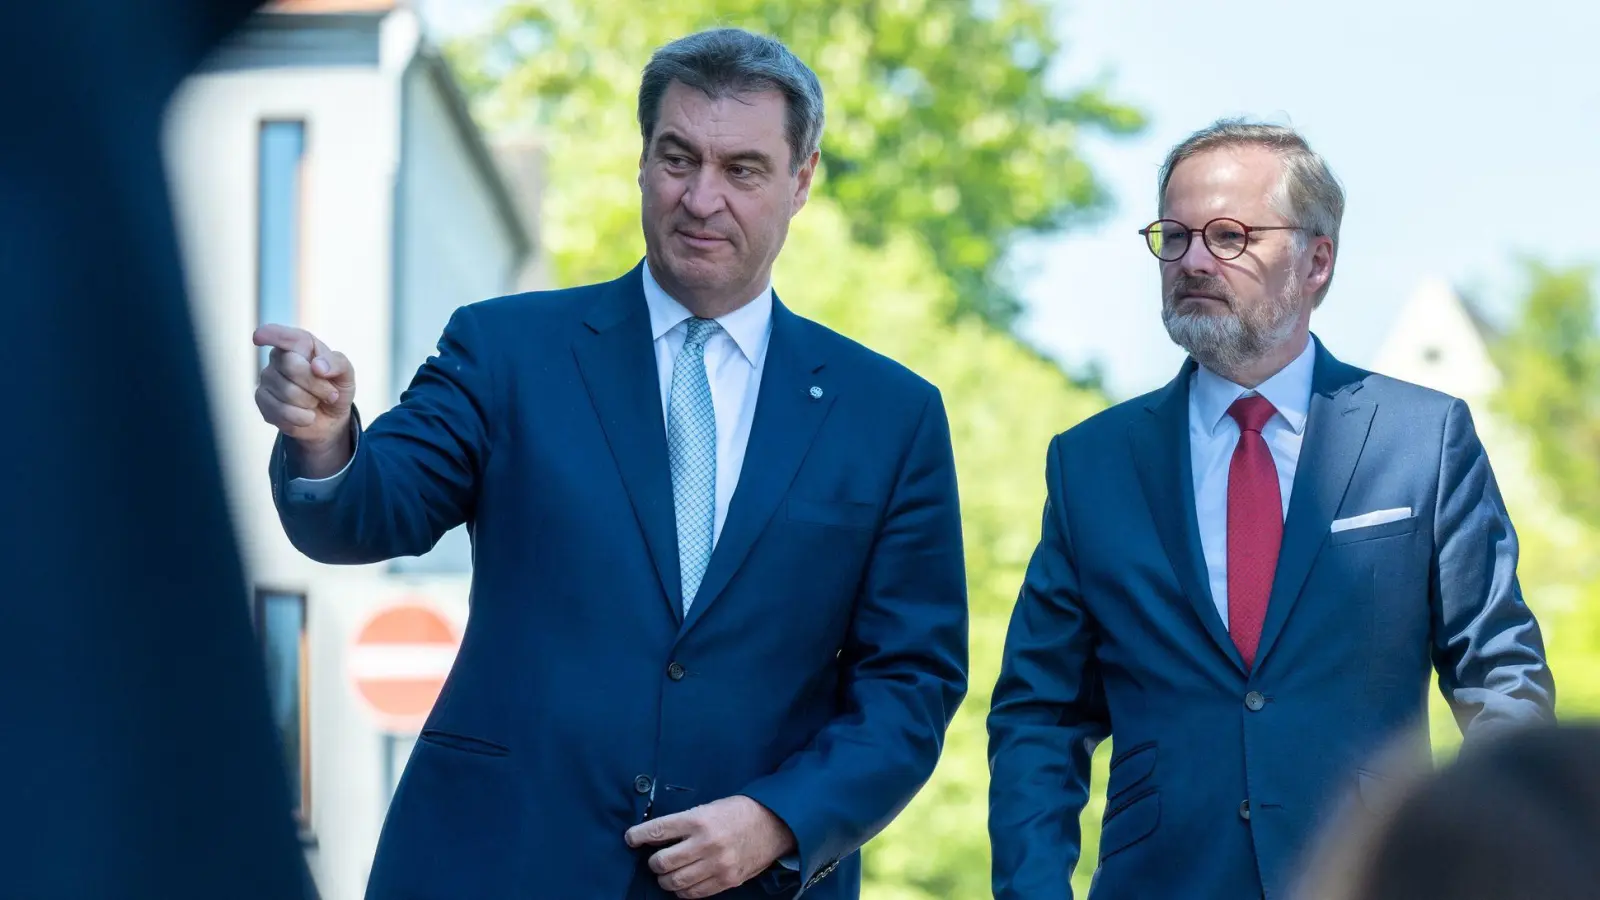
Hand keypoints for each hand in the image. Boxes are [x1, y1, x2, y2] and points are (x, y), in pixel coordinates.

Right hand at [252, 324, 355, 474]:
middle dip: (317, 384)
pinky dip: (302, 417)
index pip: (283, 336)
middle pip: (292, 366)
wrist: (330, 417)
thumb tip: (317, 366)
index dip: (271, 334)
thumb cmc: (335, 388)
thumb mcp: (346, 374)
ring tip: (315, 402)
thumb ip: (337, 363)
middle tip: (330, 393)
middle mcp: (279, 358)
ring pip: (288, 392)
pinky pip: (282, 411)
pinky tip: (306, 415)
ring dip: (311, 402)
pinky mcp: (262, 400)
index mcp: (299, 344)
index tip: (259, 337)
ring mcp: (267, 379)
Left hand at [624, 795, 796, 897]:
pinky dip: (683, 891)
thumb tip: (656, 837)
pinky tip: (683, 883)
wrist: (774, 824)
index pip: (658, 830)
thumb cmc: (738, 812)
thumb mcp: (709, 807)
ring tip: (667, 873)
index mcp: (699, 819)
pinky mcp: (726, 880)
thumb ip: (684, 823)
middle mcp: (706, 843)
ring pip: (675, 882)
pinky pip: (694, 894)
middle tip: (655, 858)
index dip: (638, 836)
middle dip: (653, 862)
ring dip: (665, 879)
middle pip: (663, 862)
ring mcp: (717, 865)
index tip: (631, 839)